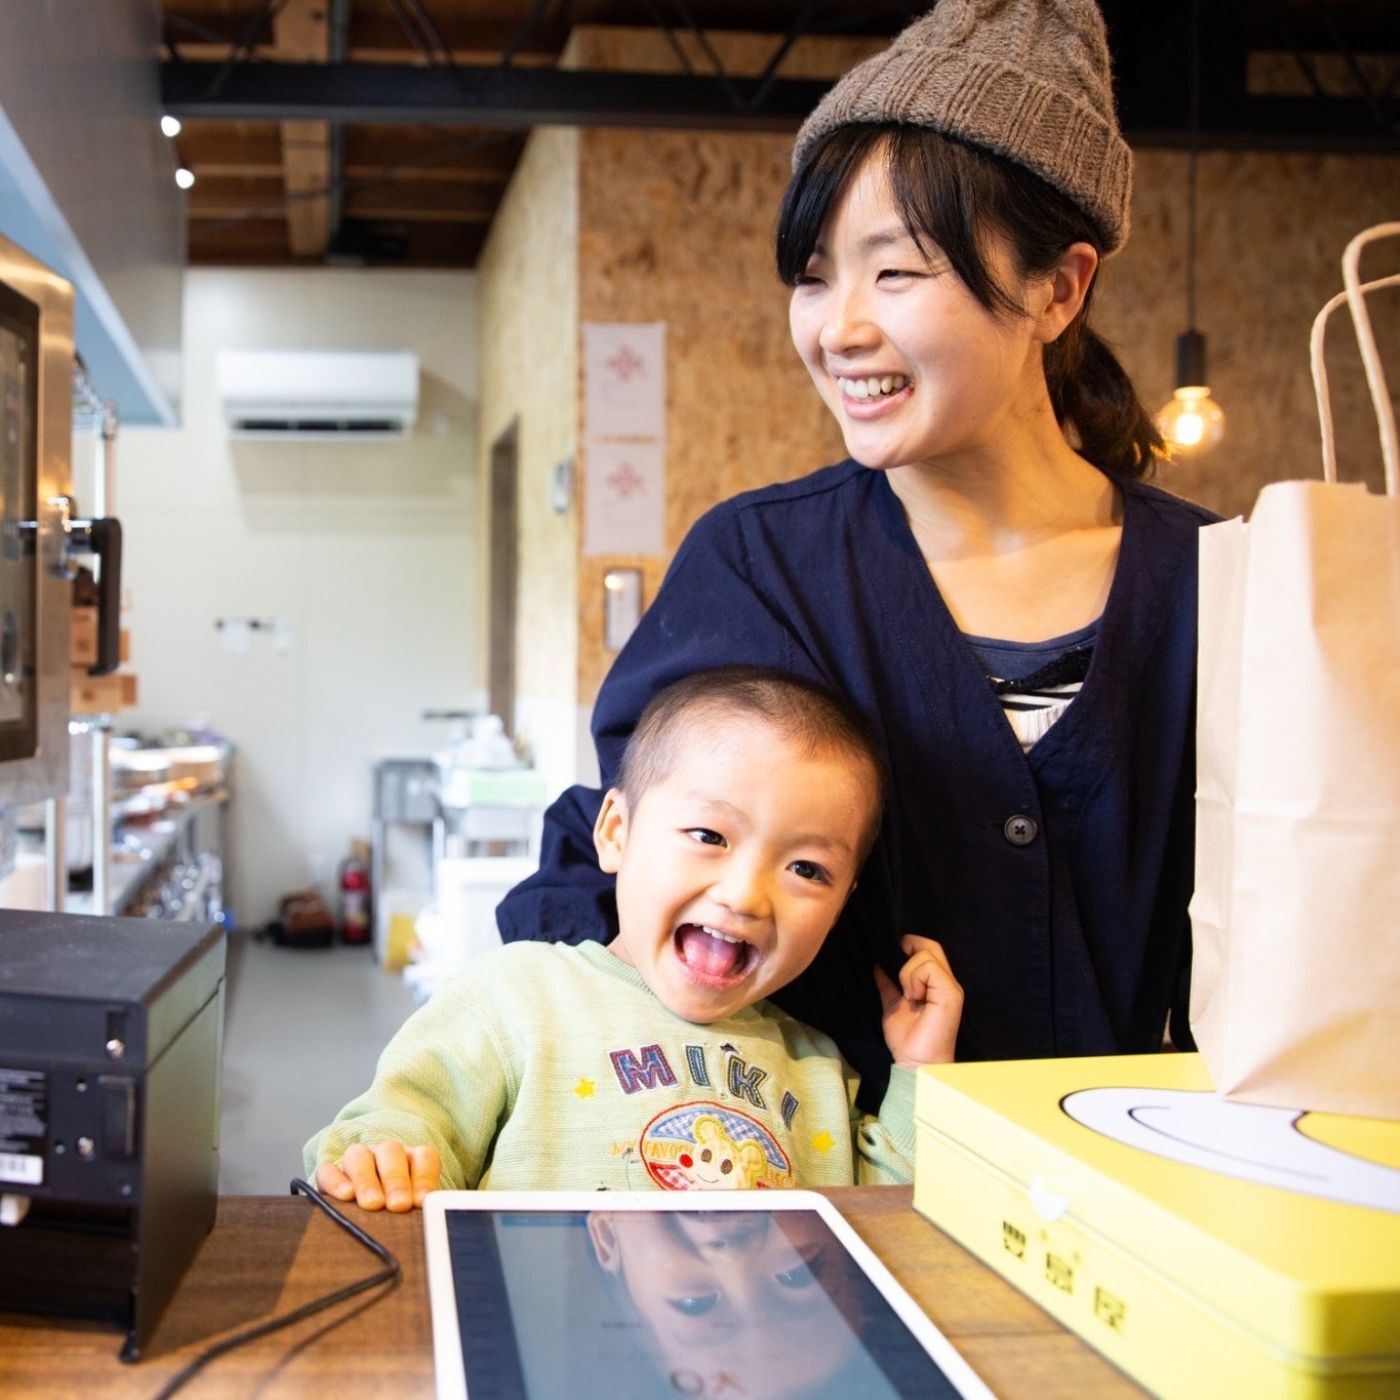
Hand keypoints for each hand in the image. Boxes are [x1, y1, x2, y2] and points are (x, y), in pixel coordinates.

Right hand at [315, 1141, 440, 1211]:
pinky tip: (345, 1197)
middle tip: (399, 1205)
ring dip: (367, 1180)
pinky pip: (328, 1170)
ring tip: (373, 1205)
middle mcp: (383, 1155)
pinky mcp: (328, 1175)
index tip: (422, 1202)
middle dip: (396, 1180)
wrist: (357, 1222)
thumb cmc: (394, 1218)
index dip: (424, 1177)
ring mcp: (355, 1161)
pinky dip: (336, 1181)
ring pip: (359, 1156)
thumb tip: (435, 1220)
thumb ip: (422, 1212)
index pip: (423, 1157)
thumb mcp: (411, 1213)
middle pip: (391, 1153)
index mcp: (411, 1160)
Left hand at [875, 935, 962, 1067]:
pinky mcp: (951, 993)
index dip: (906, 947)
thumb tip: (877, 963)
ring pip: (926, 953)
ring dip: (907, 971)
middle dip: (906, 950)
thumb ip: (888, 984)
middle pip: (929, 944)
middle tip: (896, 975)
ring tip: (908, 995)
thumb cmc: (907, 1039)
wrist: (915, 1064)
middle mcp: (945, 981)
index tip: (890, 965)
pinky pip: (929, 967)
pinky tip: (912, 998)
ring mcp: (950, 986)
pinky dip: (913, 978)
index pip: (925, 948)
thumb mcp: (892, 1004)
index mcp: (934, 983)